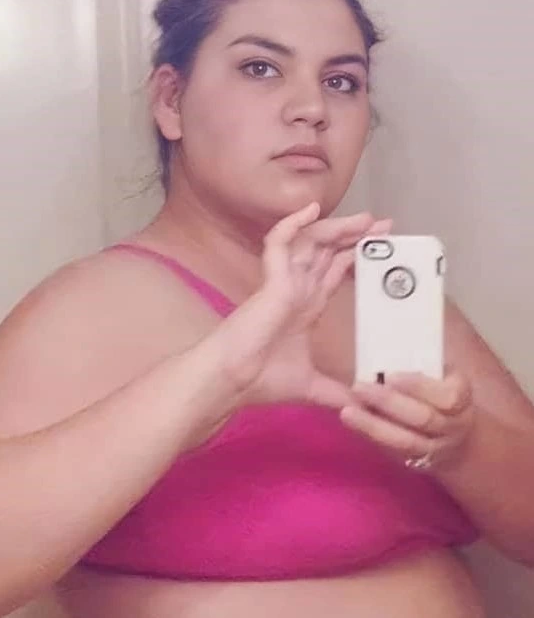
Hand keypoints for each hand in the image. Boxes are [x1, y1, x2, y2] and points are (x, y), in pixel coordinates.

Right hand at [212, 202, 390, 407]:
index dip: (355, 257)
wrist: (234, 381)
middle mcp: (296, 290)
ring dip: (337, 228)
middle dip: (355, 236)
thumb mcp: (313, 388)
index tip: (382, 246)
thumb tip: (363, 408)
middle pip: (328, 252)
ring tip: (364, 219)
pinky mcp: (272, 282)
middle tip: (383, 223)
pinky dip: (292, 224)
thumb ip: (338, 394)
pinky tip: (310, 209)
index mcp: (305, 308)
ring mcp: (284, 283)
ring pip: (311, 242)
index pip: (334, 273)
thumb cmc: (262, 381)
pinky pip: (278, 243)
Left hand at [340, 369, 475, 469]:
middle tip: (359, 386)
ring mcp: (434, 448)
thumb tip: (387, 340)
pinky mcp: (414, 462)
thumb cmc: (440, 392)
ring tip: (348, 410)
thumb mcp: (441, 374)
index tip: (391, 375)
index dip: (419, 387)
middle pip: (423, 418)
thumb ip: (420, 362)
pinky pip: (391, 451)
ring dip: (374, 425)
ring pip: (405, 441)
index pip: (448, 396)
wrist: (455, 436)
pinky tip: (352, 422)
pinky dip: (370, 435)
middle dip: (390, 403)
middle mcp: (453, 426)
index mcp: (462, 397)